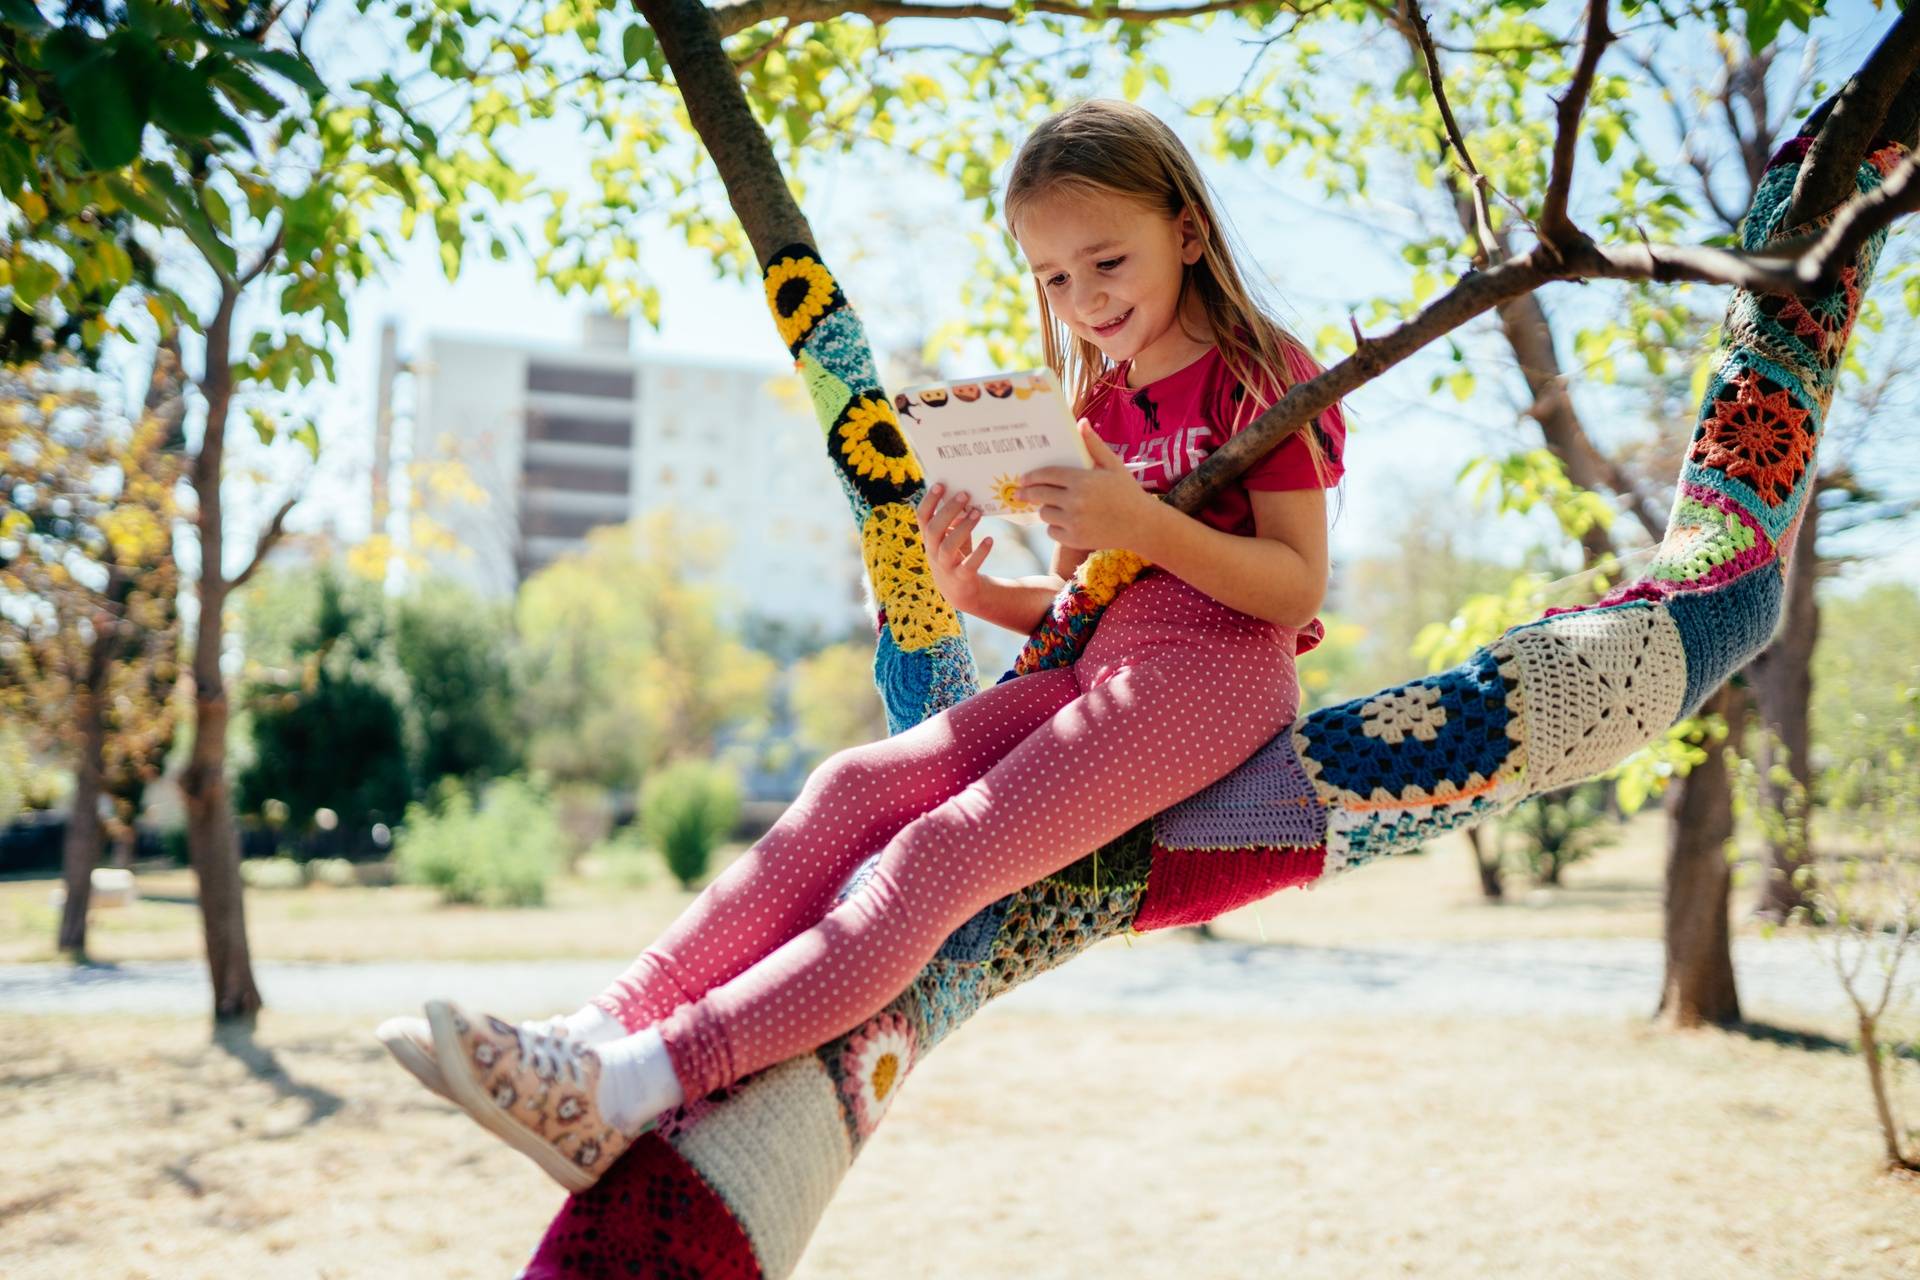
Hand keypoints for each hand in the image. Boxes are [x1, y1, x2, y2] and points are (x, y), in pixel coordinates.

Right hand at [915, 482, 992, 611]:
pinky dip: (980, 552)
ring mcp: (945, 566)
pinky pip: (968, 565)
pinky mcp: (961, 578)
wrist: (960, 591)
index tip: (940, 484)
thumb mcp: (951, 536)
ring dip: (963, 528)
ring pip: (948, 546)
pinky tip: (989, 540)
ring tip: (977, 513)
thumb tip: (964, 496)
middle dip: (948, 510)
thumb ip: (954, 519)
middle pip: (934, 529)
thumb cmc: (956, 555)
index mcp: (929, 538)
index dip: (928, 500)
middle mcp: (933, 551)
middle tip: (965, 494)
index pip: (922, 517)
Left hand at [1017, 420, 1154, 550]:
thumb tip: (1080, 422)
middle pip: (1039, 495)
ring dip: (1045, 509)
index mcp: (1081, 480)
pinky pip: (1052, 531)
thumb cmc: (1127, 492)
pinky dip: (1055, 527)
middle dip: (1027, 493)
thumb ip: (1094, 445)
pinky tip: (1065, 522)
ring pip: (1044, 514)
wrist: (1142, 525)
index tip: (1024, 478)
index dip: (1032, 476)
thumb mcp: (1113, 465)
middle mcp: (1074, 501)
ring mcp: (1073, 522)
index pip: (1046, 475)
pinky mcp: (1074, 539)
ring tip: (1052, 506)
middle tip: (1020, 493)